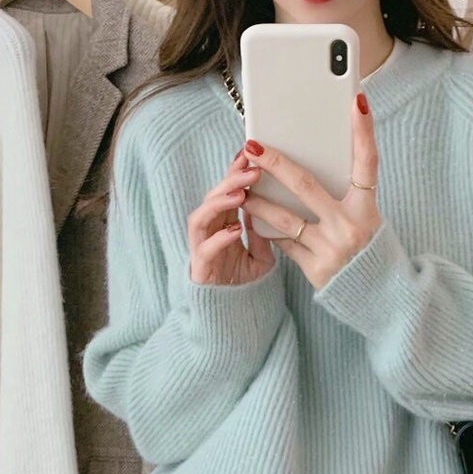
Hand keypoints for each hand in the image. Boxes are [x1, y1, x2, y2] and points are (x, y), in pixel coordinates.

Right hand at [188, 149, 274, 285]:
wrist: (233, 317)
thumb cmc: (245, 285)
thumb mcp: (262, 256)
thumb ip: (262, 234)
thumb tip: (272, 210)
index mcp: (223, 226)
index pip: (227, 193)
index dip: (236, 173)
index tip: (251, 155)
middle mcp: (209, 233)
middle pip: (213, 198)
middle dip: (230, 181)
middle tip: (252, 169)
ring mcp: (201, 249)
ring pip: (200, 217)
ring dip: (219, 203)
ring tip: (241, 194)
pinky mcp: (200, 269)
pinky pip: (204, 249)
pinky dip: (219, 238)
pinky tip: (236, 229)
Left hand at [240, 92, 381, 290]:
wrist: (381, 299)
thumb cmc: (370, 252)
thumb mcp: (367, 221)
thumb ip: (344, 199)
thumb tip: (305, 174)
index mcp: (367, 210)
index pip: (367, 163)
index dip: (364, 131)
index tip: (356, 101)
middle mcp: (349, 227)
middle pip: (306, 186)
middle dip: (276, 163)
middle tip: (253, 147)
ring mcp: (331, 250)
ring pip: (286, 219)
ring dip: (259, 202)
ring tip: (241, 189)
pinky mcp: (316, 270)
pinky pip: (286, 245)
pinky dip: (270, 231)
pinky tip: (255, 220)